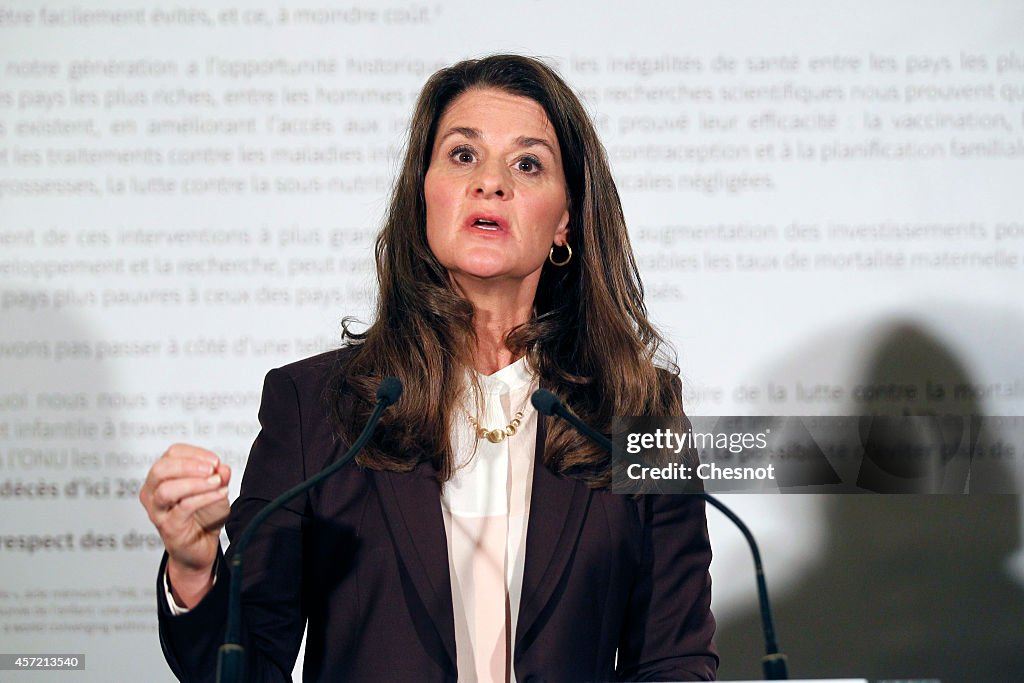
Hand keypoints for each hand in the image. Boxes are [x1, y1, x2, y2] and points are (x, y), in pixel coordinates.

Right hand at [140, 443, 230, 606]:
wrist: (201, 547)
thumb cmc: (203, 515)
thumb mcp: (216, 489)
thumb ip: (219, 475)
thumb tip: (222, 467)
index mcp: (161, 477)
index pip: (171, 454)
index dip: (194, 453)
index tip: (215, 460)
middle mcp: (153, 492)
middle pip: (161, 469)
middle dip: (189, 465)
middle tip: (212, 469)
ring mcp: (157, 511)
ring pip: (166, 489)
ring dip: (195, 483)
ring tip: (216, 482)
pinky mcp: (168, 527)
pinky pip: (183, 508)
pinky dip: (204, 498)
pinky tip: (220, 495)